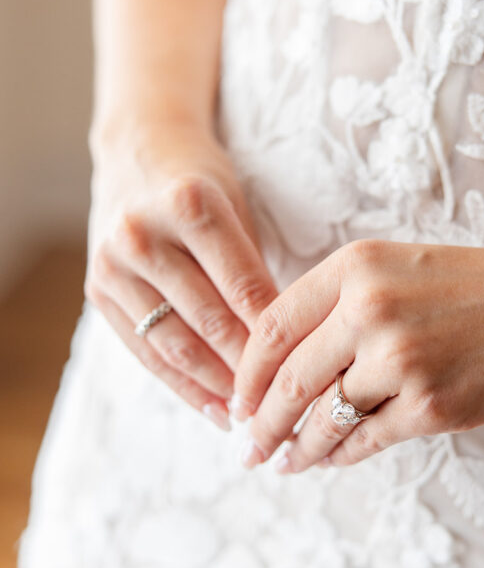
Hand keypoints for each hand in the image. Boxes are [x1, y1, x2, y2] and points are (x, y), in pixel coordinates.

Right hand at [85, 119, 277, 427]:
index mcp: (189, 205)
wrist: (136, 151)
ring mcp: (112, 265)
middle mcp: (142, 234)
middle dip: (248, 369)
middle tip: (283, 405)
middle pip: (207, 320)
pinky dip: (181, 384)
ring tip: (250, 416)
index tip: (303, 371)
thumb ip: (254, 269)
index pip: (243, 287)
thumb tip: (287, 344)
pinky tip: (213, 407)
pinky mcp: (96, 290)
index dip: (275, 336)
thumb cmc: (201, 181)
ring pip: (172, 344)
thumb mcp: (236, 207)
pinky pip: (143, 351)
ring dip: (215, 386)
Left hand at [233, 236, 483, 470]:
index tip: (237, 399)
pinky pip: (366, 440)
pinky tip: (331, 460)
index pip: (272, 327)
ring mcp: (401, 360)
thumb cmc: (478, 287)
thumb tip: (284, 366)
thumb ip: (341, 305)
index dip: (246, 372)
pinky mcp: (433, 406)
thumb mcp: (399, 269)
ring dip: (296, 448)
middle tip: (246, 446)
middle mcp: (370, 309)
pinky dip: (341, 455)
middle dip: (260, 422)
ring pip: (322, 418)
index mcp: (355, 267)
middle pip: (288, 380)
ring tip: (282, 462)